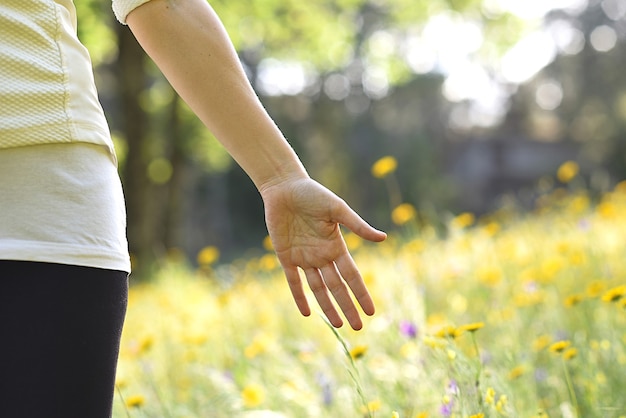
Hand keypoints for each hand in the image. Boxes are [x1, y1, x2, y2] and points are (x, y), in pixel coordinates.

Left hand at [260, 177, 386, 329]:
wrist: (284, 187)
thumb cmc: (312, 194)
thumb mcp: (337, 209)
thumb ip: (357, 226)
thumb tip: (383, 238)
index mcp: (336, 246)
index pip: (351, 276)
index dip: (361, 294)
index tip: (371, 311)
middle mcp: (321, 255)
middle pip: (337, 287)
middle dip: (348, 307)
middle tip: (357, 327)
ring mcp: (304, 257)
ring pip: (318, 288)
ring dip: (328, 306)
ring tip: (338, 324)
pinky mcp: (285, 256)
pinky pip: (293, 281)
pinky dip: (299, 296)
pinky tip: (307, 312)